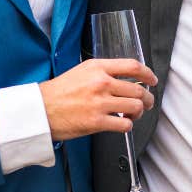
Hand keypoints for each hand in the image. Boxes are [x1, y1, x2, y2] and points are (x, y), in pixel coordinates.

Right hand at [39, 58, 157, 140]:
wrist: (39, 110)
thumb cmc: (58, 92)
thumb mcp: (81, 71)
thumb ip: (103, 72)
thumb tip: (124, 78)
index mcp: (98, 68)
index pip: (133, 66)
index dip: (148, 74)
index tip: (152, 80)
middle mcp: (101, 83)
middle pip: (138, 89)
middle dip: (147, 98)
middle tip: (146, 102)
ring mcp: (99, 103)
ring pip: (135, 106)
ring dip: (139, 112)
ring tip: (134, 114)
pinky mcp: (97, 122)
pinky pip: (125, 124)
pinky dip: (128, 125)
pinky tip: (123, 123)